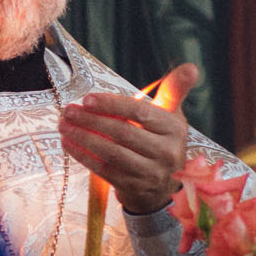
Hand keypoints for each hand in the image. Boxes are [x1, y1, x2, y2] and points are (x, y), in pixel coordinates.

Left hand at [59, 62, 200, 213]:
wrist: (162, 185)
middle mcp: (166, 152)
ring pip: (111, 153)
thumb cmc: (161, 140)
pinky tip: (70, 144)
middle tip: (68, 111)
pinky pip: (104, 170)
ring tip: (64, 126)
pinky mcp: (134, 188)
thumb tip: (192, 67)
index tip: (87, 98)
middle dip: (91, 120)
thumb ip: (174, 90)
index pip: (140, 113)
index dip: (112, 105)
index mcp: (174, 128)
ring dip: (83, 138)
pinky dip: (84, 156)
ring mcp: (151, 173)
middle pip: (122, 132)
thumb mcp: (171, 115)